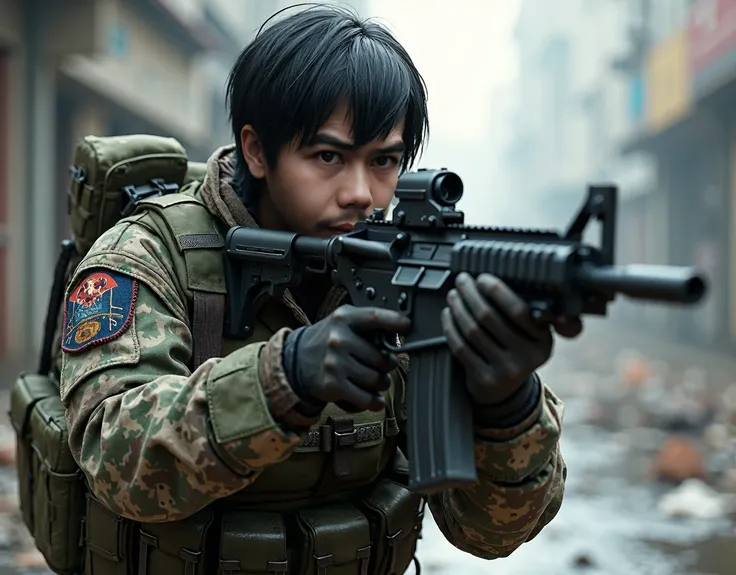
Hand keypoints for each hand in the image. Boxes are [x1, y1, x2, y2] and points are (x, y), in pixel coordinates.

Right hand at [284, 305, 410, 412]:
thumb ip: (368, 324)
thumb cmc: (328, 340)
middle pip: (382, 358)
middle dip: (388, 365)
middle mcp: (338, 339)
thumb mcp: (344, 322)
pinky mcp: (333, 385)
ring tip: (376, 379)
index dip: (395, 321)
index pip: (375, 317)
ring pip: (377, 380)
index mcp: (344, 319)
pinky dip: (374, 401)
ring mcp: (335, 363)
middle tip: (384, 365)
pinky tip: (375, 398)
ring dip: (381, 383)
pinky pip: (365, 398)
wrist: (296, 360)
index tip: (408, 325)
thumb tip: (400, 330)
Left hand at [441, 272, 582, 404]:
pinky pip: (461, 347)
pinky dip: (451, 327)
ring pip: (472, 331)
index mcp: (543, 339)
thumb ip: (524, 312)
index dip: (497, 290)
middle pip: (489, 317)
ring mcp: (506, 370)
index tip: (482, 278)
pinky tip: (448, 315)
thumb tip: (496, 278)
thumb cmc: (516, 350)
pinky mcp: (485, 379)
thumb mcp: (532, 334)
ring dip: (458, 308)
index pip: (518, 310)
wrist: (506, 389)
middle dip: (471, 294)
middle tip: (462, 281)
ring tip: (453, 295)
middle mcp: (528, 357)